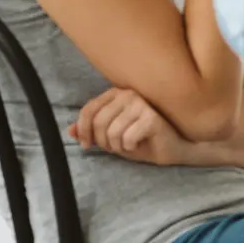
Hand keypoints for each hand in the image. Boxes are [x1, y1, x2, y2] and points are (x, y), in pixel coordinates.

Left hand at [71, 87, 187, 166]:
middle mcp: (128, 94)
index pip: (89, 109)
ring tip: (128, 145)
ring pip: (112, 132)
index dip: (83, 130)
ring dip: (117, 146)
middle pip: (98, 122)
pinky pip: (127, 138)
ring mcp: (141, 104)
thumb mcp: (111, 136)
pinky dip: (130, 147)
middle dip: (102, 141)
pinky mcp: (151, 117)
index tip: (86, 145)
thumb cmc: (143, 140)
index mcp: (116, 94)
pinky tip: (140, 144)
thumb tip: (70, 131)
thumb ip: (91, 131)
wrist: (173, 148)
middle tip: (113, 148)